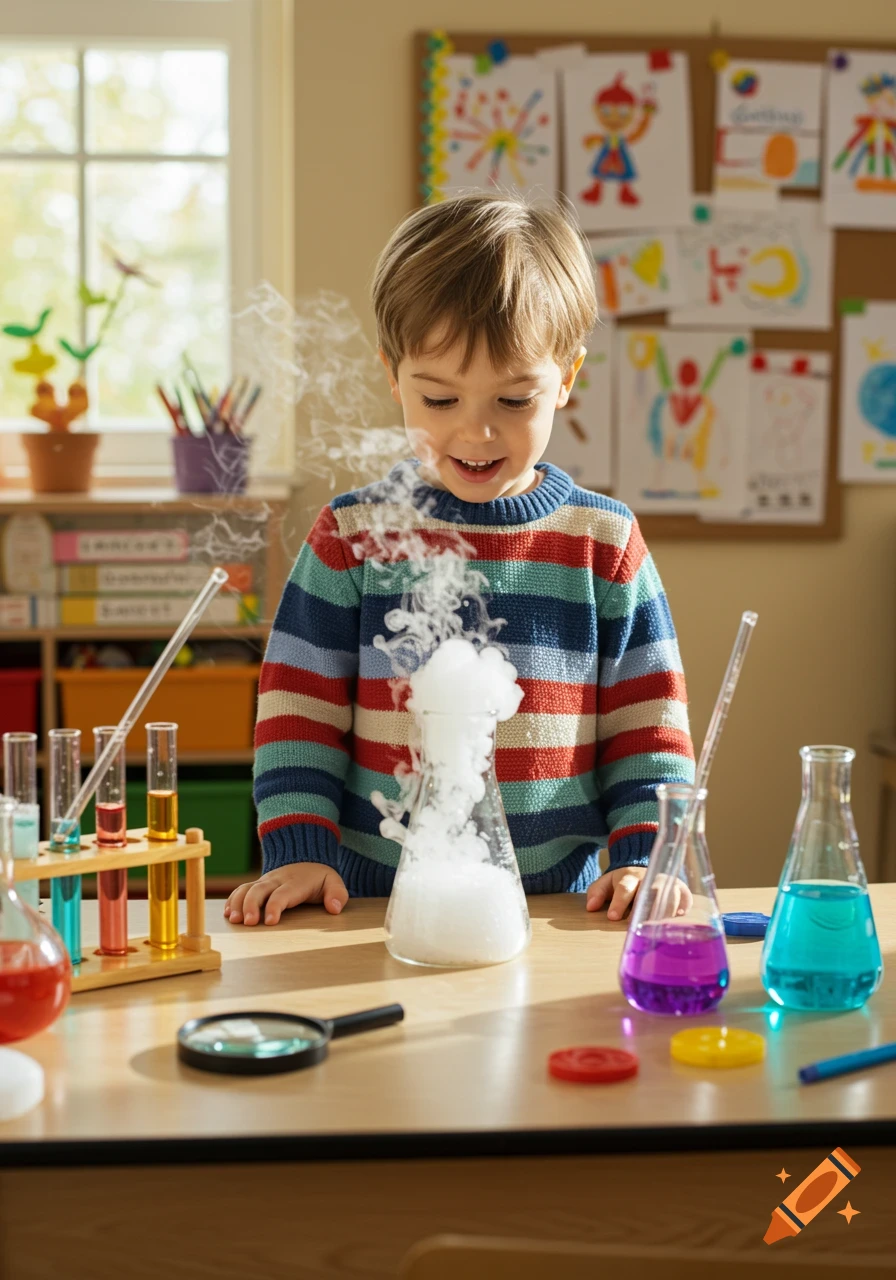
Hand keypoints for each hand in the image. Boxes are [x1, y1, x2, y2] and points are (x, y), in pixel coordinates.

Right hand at [224, 863, 348, 925]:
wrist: (306, 859)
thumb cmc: (319, 878)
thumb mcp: (334, 882)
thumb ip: (338, 894)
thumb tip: (335, 908)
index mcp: (295, 882)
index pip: (282, 894)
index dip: (274, 907)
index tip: (270, 922)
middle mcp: (276, 880)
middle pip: (258, 890)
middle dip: (250, 906)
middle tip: (247, 923)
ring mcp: (265, 881)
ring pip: (246, 889)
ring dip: (237, 903)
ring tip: (233, 920)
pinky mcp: (257, 884)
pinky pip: (241, 889)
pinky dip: (233, 899)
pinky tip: (228, 913)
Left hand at [586, 867, 693, 920]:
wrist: (640, 867)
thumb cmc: (621, 882)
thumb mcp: (605, 884)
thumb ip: (596, 893)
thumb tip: (591, 907)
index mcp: (629, 876)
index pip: (625, 888)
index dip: (619, 902)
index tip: (613, 917)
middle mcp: (649, 878)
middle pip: (651, 890)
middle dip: (647, 907)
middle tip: (641, 925)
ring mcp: (665, 882)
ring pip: (669, 893)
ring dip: (666, 909)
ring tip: (660, 926)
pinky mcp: (679, 887)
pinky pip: (685, 895)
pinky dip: (685, 905)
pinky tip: (680, 916)